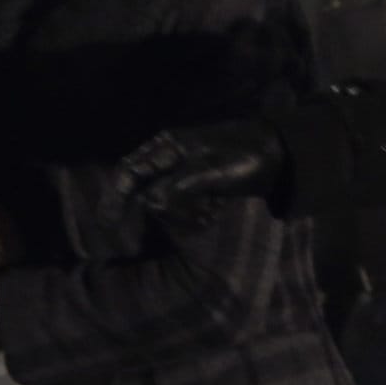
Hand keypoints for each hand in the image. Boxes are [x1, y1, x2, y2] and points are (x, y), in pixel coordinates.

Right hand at [116, 120, 287, 218]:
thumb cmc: (244, 157)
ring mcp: (182, 170)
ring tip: (208, 213)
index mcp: (168, 147)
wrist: (278, 153)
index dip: (115, 197)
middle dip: (148, 210)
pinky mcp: (196, 184)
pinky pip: (182, 203)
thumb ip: (179, 186)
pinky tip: (214, 211)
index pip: (130, 171)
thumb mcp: (212, 171)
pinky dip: (193, 213)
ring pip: (162, 199)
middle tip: (138, 237)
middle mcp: (168, 156)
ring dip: (179, 214)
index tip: (107, 224)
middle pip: (141, 186)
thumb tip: (149, 202)